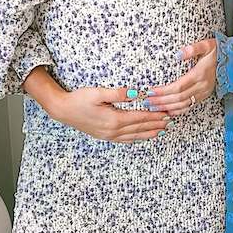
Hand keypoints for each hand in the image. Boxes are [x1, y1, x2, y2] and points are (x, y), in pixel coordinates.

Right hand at [51, 85, 169, 142]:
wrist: (63, 110)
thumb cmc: (79, 99)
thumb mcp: (98, 92)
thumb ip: (118, 94)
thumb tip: (136, 94)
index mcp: (113, 119)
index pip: (140, 118)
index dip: (154, 116)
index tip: (166, 114)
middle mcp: (113, 130)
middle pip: (139, 128)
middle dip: (156, 125)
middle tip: (169, 122)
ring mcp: (108, 135)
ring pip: (134, 136)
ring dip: (149, 133)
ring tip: (161, 130)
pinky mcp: (105, 136)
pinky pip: (125, 140)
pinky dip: (136, 138)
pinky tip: (142, 136)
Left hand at [147, 39, 216, 114]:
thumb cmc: (218, 51)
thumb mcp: (207, 45)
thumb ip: (193, 48)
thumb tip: (178, 54)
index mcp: (199, 75)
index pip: (178, 87)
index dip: (163, 92)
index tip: (151, 91)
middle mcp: (201, 86)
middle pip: (178, 99)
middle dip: (161, 102)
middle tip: (147, 102)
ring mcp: (203, 92)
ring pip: (183, 105)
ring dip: (167, 108)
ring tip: (153, 108)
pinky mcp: (203, 95)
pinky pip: (189, 106)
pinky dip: (178, 111)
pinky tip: (167, 112)